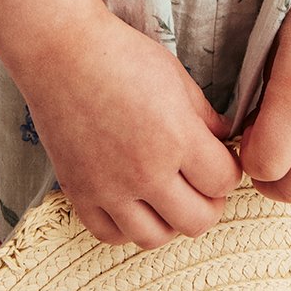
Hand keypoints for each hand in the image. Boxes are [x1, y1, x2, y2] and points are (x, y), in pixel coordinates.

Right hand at [16, 3, 243, 249]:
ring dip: (170, 220)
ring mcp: (110, 188)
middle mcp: (146, 172)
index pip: (224, 181)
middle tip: (202, 183)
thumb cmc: (121, 54)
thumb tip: (225, 139)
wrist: (61, 52)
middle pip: (198, 220)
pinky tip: (132, 203)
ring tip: (168, 195)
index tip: (221, 160)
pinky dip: (127, 226)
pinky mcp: (79, 192)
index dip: (229, 171)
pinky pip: (111, 235)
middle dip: (209, 203)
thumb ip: (205, 115)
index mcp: (177, 137)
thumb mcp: (176, 76)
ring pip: (155, 237)